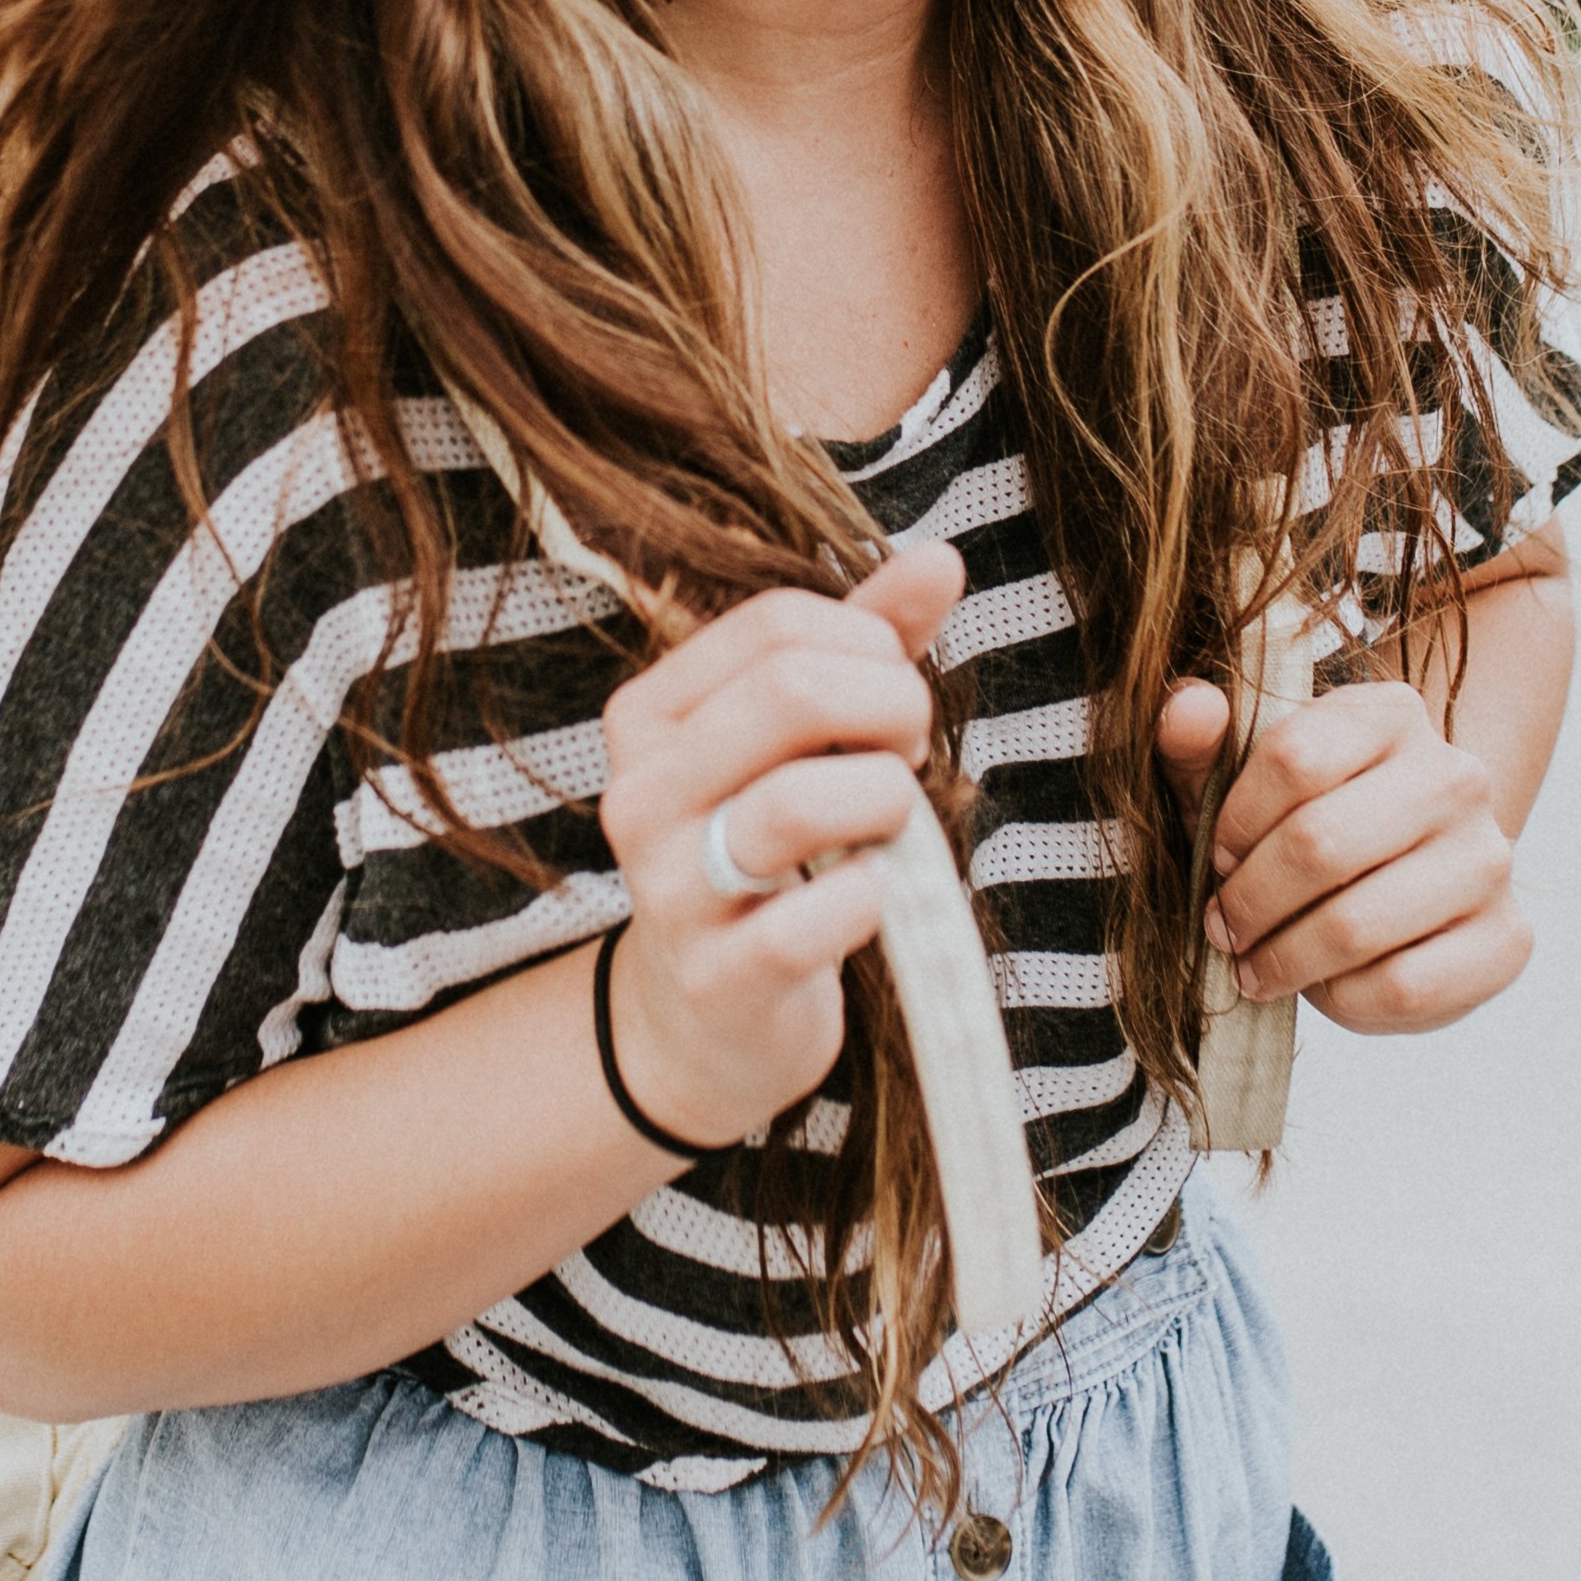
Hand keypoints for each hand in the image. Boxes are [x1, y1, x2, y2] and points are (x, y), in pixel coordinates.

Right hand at [590, 537, 966, 1149]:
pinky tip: (870, 898)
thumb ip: (867, 646)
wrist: (709, 1023)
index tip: (889, 703)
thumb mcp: (808, 743)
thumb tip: (941, 558)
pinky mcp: (713, 977)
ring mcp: (667, 888)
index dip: (872, 650)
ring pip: (800, 800)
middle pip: (792, 691)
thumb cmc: (775, 857)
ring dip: (886, 805)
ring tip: (890, 831)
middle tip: (907, 758)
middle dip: (892, 711)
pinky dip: (869, 900)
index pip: (779, 624)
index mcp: (651, 715)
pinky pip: (807, 922)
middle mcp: (640, 792)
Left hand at [1156, 671, 1527, 1036]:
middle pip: (1319, 842)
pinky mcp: (1508, 939)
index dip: (1234, 823)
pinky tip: (1326, 986)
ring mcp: (1489, 858)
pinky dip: (1344, 1000)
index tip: (1220, 857)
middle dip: (1250, 901)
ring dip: (1284, 959)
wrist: (1405, 891)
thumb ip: (1197, 743)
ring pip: (1356, 924)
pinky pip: (1404, 987)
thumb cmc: (1306, 830)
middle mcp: (1457, 775)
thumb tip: (1188, 708)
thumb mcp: (1241, 785)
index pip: (1291, 758)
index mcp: (1391, 713)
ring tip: (1259, 965)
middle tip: (1225, 927)